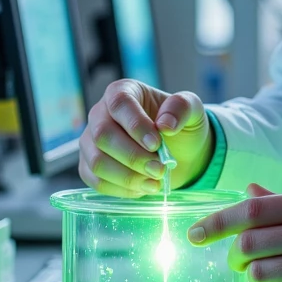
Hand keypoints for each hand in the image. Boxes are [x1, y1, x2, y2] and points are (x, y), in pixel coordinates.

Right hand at [78, 80, 213, 195]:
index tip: (157, 144)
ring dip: (128, 177)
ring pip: (97, 161)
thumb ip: (182, 108)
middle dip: (133, 157)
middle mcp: (100, 114)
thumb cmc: (179, 125)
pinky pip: (96, 181)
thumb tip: (165, 125)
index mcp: (123, 92)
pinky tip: (143, 187)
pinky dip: (122, 189)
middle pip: (103, 135)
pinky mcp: (89, 166)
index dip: (136, 125)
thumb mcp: (192, 110)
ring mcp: (91, 141)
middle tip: (159, 169)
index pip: (120, 103)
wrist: (177, 151)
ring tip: (155, 182)